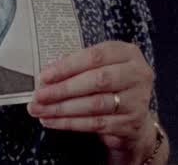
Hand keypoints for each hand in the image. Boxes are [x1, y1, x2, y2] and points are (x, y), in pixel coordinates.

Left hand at [27, 41, 156, 159]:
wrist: (134, 119)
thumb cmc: (112, 88)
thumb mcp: (101, 69)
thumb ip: (78, 67)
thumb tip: (48, 74)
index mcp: (128, 53)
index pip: (95, 56)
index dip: (67, 66)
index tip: (45, 76)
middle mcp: (137, 74)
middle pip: (97, 80)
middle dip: (63, 88)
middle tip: (40, 95)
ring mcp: (137, 100)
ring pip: (95, 104)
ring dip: (63, 108)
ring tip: (41, 110)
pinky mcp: (130, 124)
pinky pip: (96, 123)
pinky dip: (70, 123)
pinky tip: (53, 121)